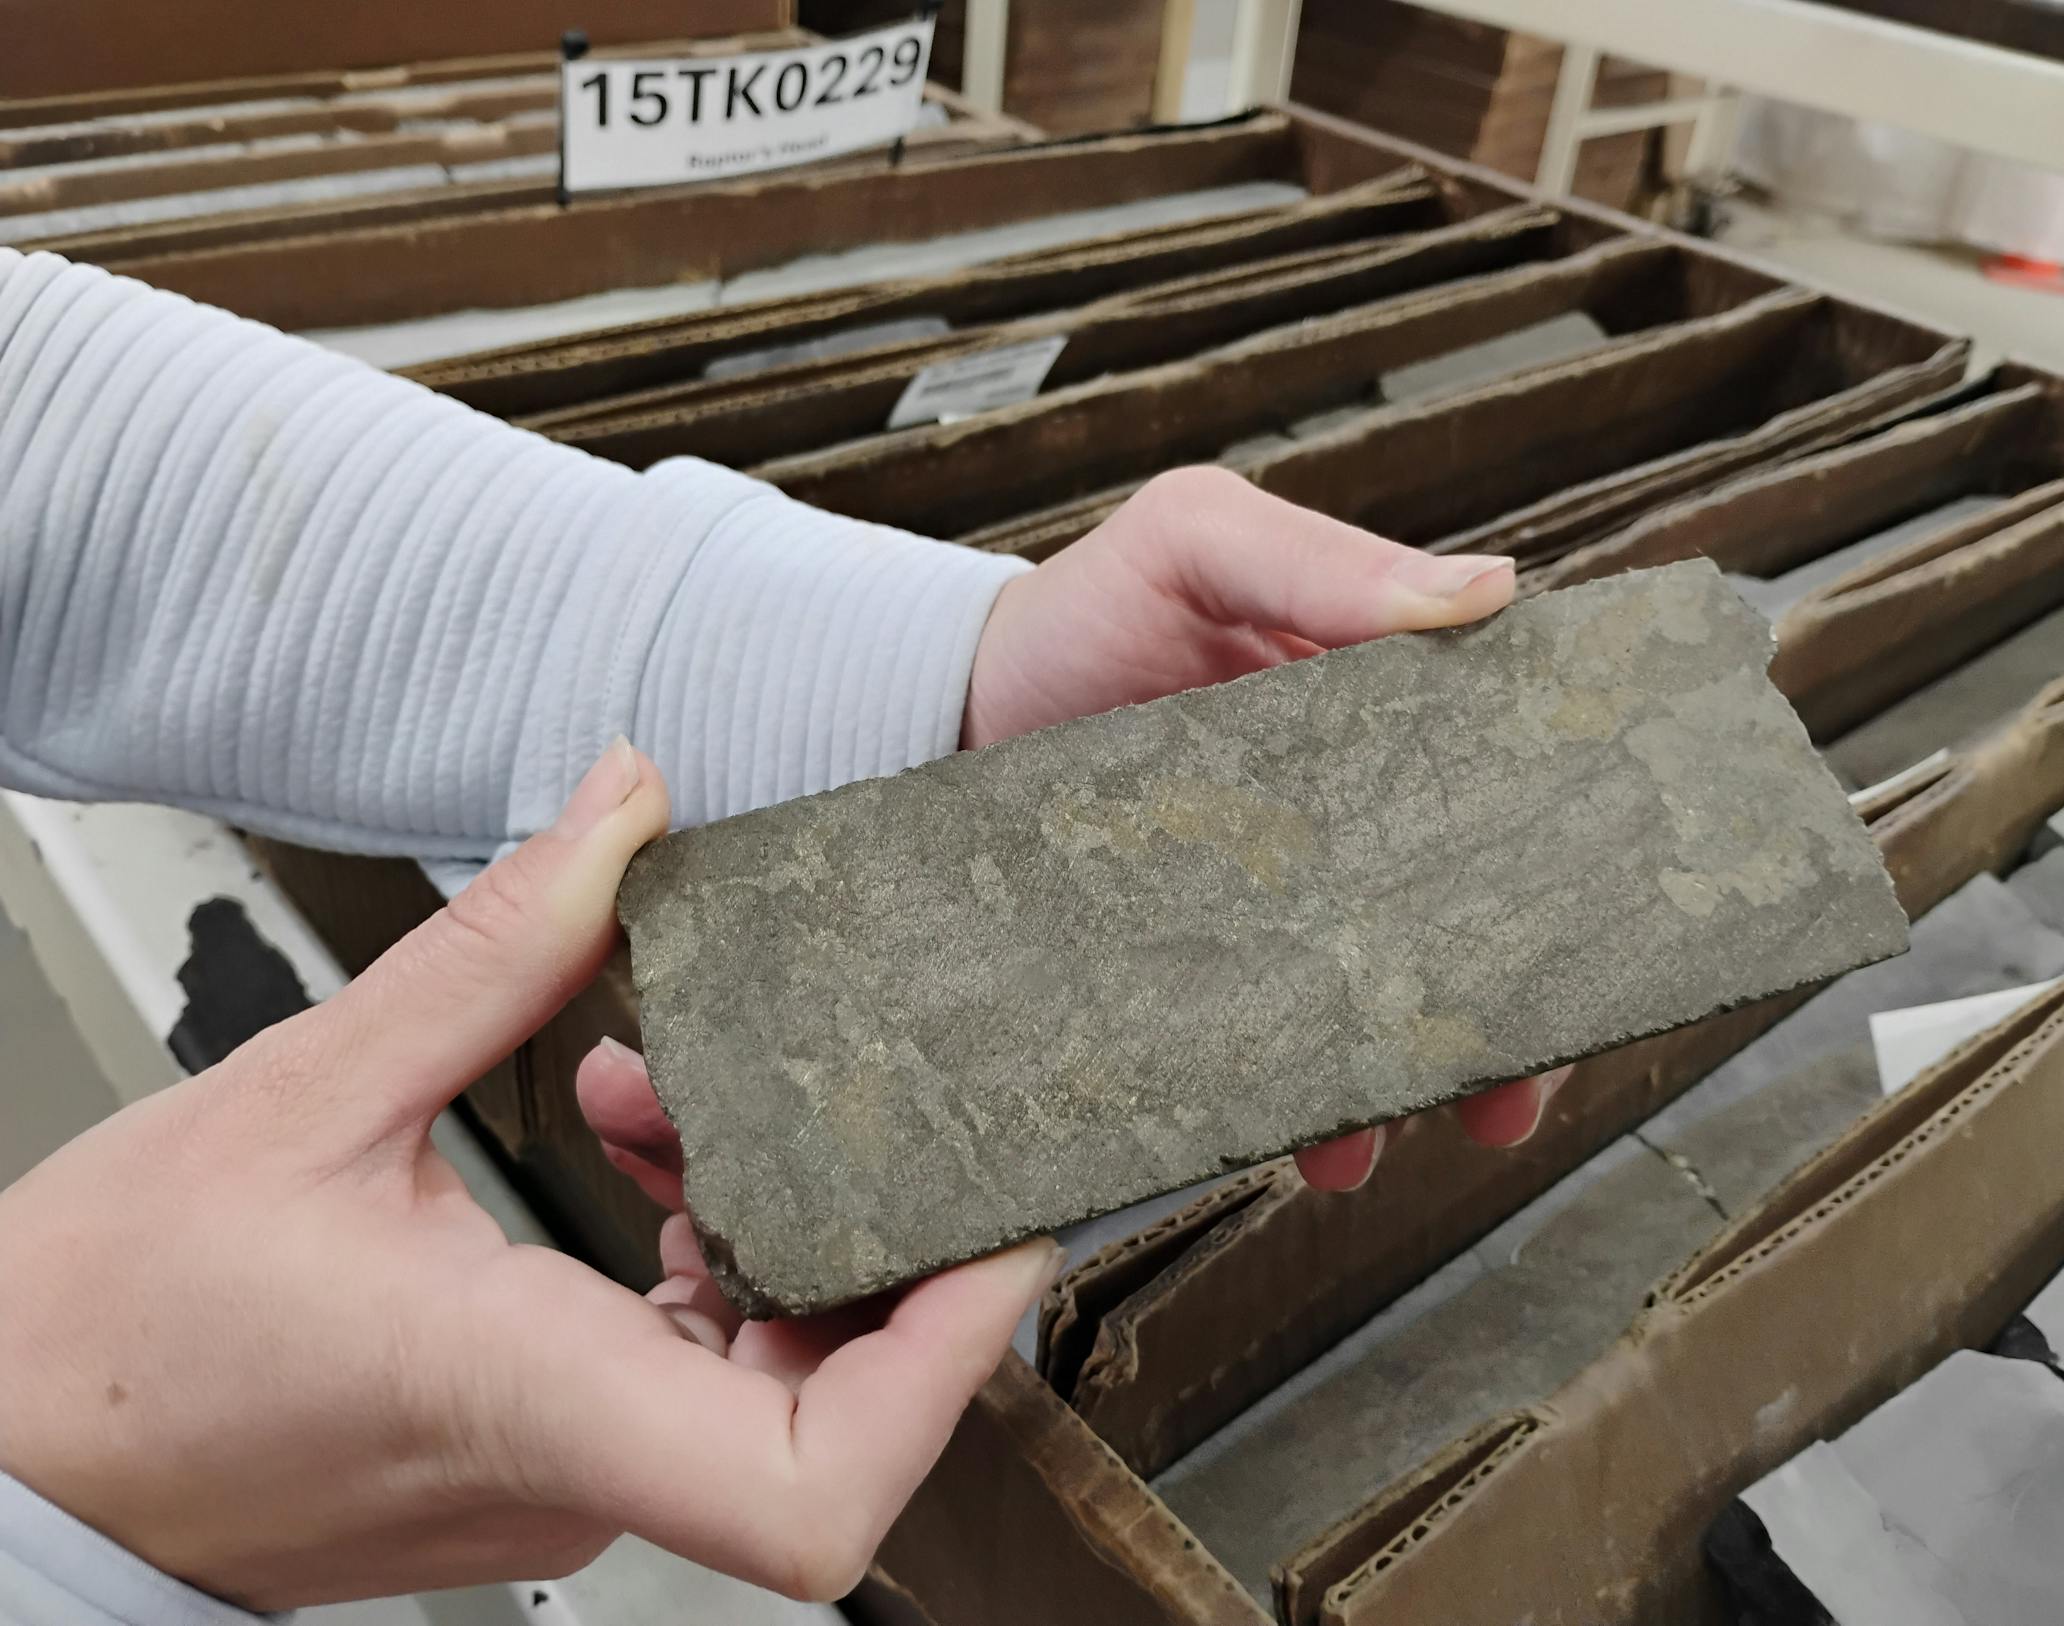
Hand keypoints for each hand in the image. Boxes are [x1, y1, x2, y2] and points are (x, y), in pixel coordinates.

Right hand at [0, 742, 1055, 1610]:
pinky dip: (711, 1252)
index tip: (994, 1230)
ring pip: (777, 1386)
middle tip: (875, 1103)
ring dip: (786, 1225)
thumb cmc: (112, 1325)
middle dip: (888, 1245)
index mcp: (526, 1394)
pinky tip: (641, 1146)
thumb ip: (497, 944)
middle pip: (841, 1417)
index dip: (946, 1361)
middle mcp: (574, 1466)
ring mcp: (567, 1476)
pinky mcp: (548, 1451)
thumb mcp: (311, 1089)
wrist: (8, 1461)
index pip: (814, 1487)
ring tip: (688, 1098)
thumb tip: (626, 807)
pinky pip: (698, 1374)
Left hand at [962, 468, 1568, 1186]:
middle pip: (1451, 920)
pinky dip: (1297, 1101)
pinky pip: (1268, 1046)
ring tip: (1387, 1128)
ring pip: (1370, 1001)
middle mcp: (1341, 820)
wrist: (940, 716)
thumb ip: (1321, 562)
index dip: (1554, 854)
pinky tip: (1305, 1137)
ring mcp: (1271, 906)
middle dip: (1492, 1008)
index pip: (1500, 781)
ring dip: (1403, 1075)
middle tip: (1509, 1086)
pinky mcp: (1198, 971)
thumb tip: (1493, 592)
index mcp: (1374, 713)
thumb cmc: (1080, 615)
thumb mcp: (1197, 542)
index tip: (1599, 920)